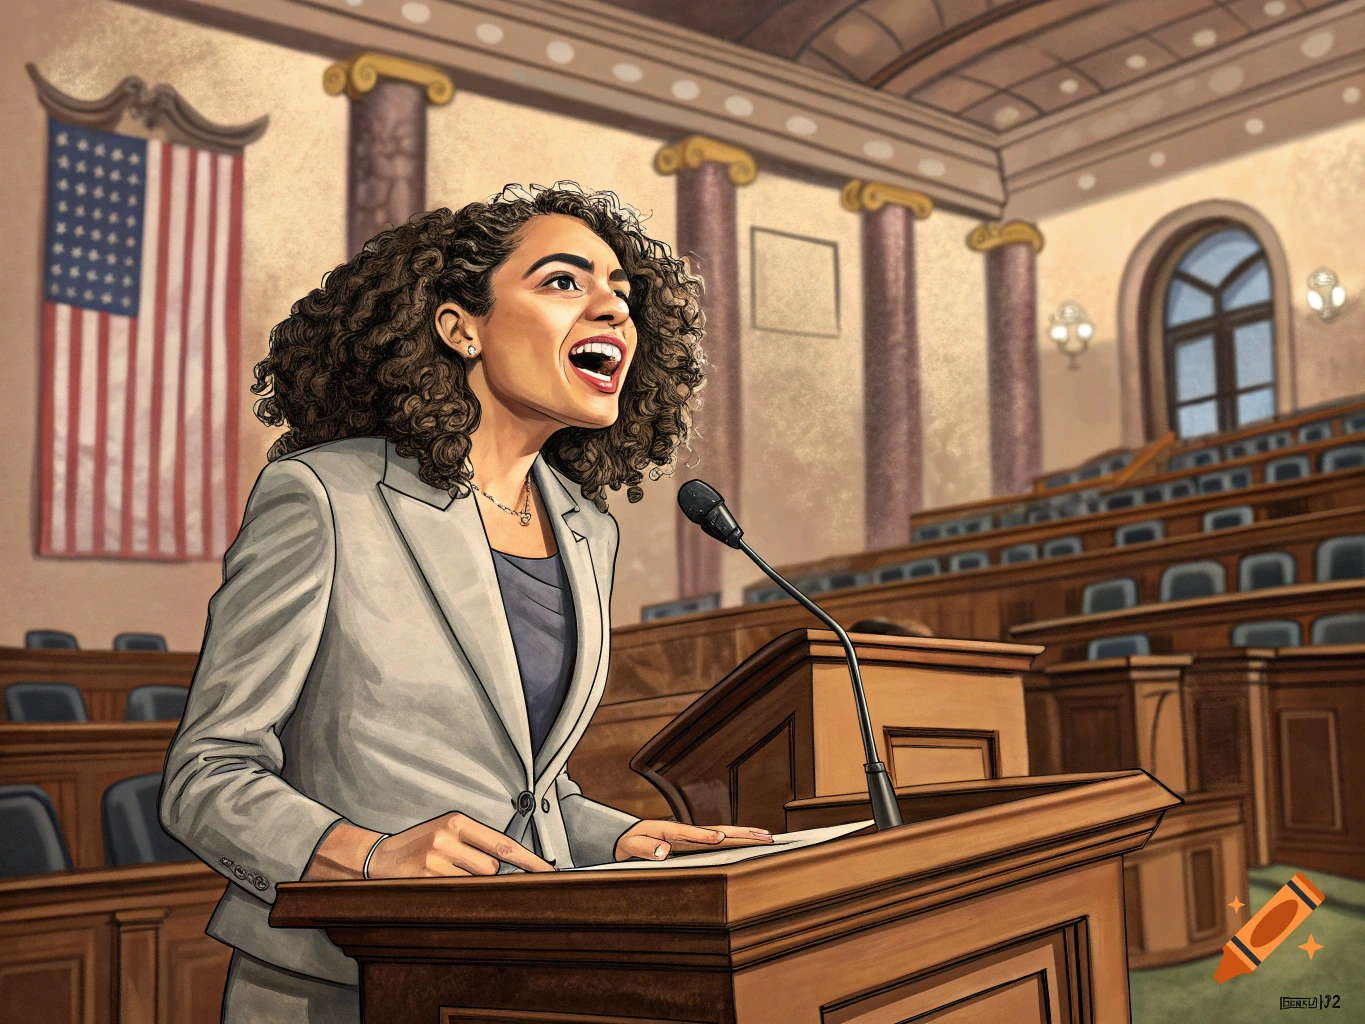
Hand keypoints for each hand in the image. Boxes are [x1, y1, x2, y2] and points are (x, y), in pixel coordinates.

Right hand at [302, 811, 550, 879]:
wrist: (376, 858)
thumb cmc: (418, 846)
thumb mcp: (446, 832)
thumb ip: (476, 843)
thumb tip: (512, 865)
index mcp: (456, 820)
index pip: (502, 843)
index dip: (529, 860)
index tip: (548, 872)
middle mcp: (446, 836)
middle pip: (490, 868)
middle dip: (487, 877)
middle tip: (464, 874)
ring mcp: (434, 859)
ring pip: (474, 883)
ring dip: (468, 887)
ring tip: (446, 878)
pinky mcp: (423, 879)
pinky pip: (455, 895)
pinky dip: (454, 896)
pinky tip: (439, 888)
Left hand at [614, 820, 773, 861]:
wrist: (631, 836)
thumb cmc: (631, 841)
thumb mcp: (631, 845)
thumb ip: (644, 848)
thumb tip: (663, 853)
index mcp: (670, 831)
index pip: (689, 834)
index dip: (703, 836)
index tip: (719, 838)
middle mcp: (688, 832)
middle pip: (717, 831)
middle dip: (740, 833)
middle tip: (765, 836)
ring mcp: (696, 837)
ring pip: (725, 835)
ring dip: (746, 836)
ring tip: (769, 838)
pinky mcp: (699, 843)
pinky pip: (722, 843)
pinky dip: (739, 843)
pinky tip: (754, 845)